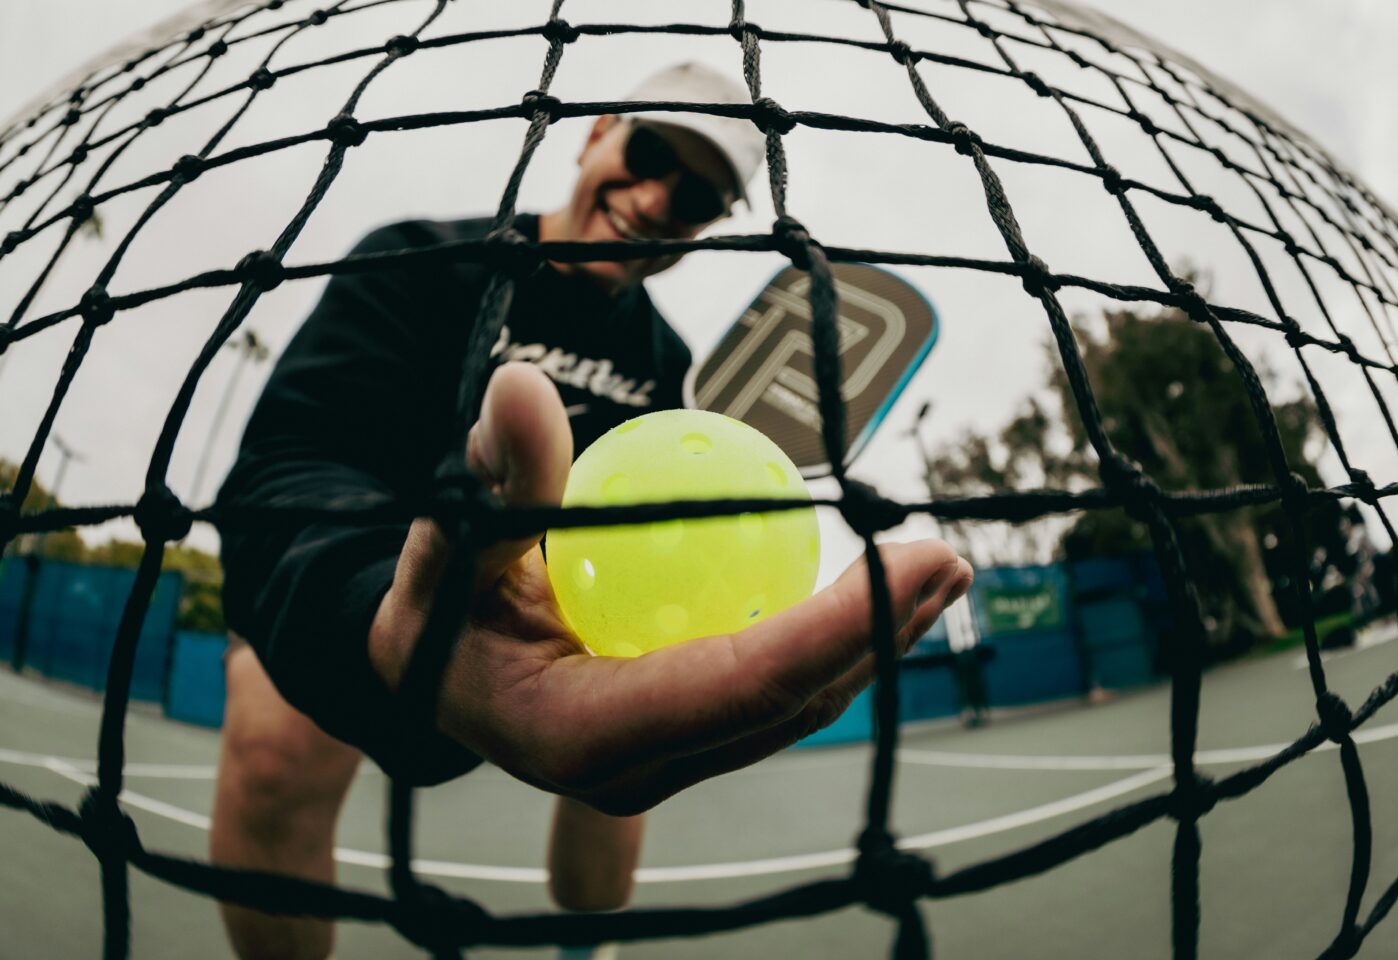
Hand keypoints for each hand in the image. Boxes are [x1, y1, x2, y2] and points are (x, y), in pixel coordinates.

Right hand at [369, 363, 972, 813]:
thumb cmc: (438, 609)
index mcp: (578, 736)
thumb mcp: (449, 543)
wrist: (436, 673)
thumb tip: (519, 388)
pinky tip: (881, 586)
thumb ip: (495, 478)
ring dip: (875, 642)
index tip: (909, 563)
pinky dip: (834, 639)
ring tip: (942, 572)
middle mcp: (636, 770)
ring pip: (793, 708)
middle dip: (877, 637)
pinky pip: (774, 690)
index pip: (731, 687)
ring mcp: (668, 762)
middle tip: (948, 560)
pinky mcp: (687, 738)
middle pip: (783, 707)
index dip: (829, 631)